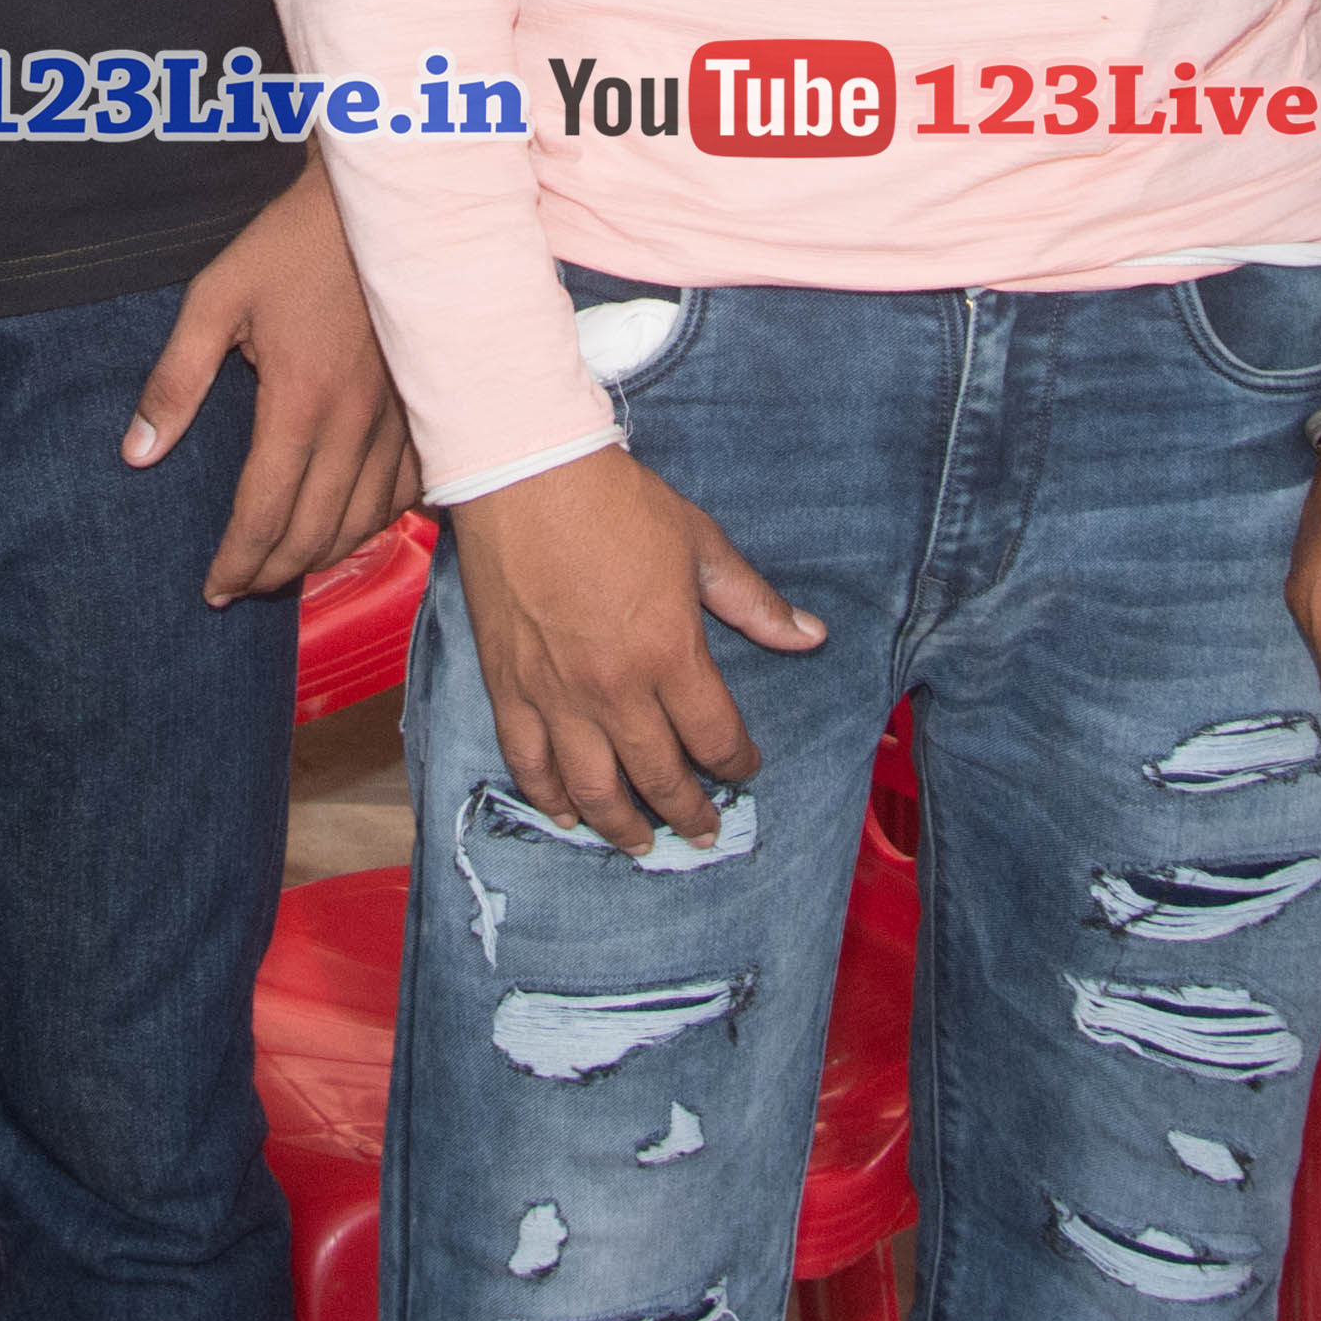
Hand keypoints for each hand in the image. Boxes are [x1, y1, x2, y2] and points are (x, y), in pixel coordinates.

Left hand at [131, 168, 423, 603]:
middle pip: (314, 533)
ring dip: (320, 558)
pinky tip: (345, 527)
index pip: (264, 512)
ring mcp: (399, 420)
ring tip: (282, 568)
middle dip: (272, 574)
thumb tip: (137, 454)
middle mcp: (355, 423)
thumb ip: (175, 379)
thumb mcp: (215, 298)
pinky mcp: (423, 409)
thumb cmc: (290, 246)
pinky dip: (371, 523)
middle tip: (240, 588)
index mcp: (299, 400)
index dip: (235, 563)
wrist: (382, 206)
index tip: (212, 589)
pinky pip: (404, 493)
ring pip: (362, 522)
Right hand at [446, 446, 822, 850]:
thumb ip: (753, 601)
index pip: (714, 737)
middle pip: (659, 777)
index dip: (736, 762)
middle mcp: (615, 689)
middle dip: (688, 811)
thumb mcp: (699, 543)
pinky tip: (567, 813)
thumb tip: (810, 635)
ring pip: (594, 787)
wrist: (525, 476)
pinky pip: (529, 763)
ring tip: (641, 844)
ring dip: (622, 826)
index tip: (744, 767)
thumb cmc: (617, 504)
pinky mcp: (510, 688)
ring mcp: (557, 695)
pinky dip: (549, 797)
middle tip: (703, 831)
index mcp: (670, 654)